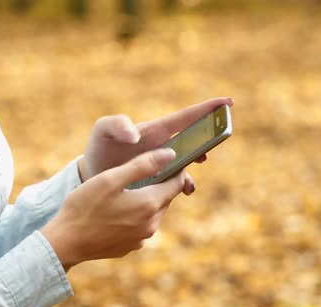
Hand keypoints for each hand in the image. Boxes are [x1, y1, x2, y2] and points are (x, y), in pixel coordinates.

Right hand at [41, 148, 185, 270]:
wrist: (65, 242)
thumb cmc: (84, 206)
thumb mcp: (111, 178)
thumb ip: (143, 165)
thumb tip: (170, 154)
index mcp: (149, 204)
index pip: (177, 183)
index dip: (176, 169)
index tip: (169, 159)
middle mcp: (151, 224)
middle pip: (165, 198)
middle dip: (159, 184)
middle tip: (143, 171)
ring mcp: (141, 239)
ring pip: (153, 212)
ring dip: (146, 200)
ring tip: (126, 190)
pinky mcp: (130, 247)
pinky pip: (140, 226)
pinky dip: (135, 216)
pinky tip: (116, 210)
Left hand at [79, 97, 233, 193]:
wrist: (93, 176)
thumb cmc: (99, 148)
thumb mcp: (102, 131)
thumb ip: (116, 124)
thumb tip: (135, 135)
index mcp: (155, 131)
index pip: (185, 117)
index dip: (206, 108)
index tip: (227, 102)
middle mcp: (164, 146)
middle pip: (195, 138)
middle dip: (210, 135)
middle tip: (221, 134)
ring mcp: (164, 165)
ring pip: (190, 162)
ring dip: (198, 162)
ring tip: (197, 166)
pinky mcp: (161, 182)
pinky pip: (179, 182)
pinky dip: (185, 185)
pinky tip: (184, 189)